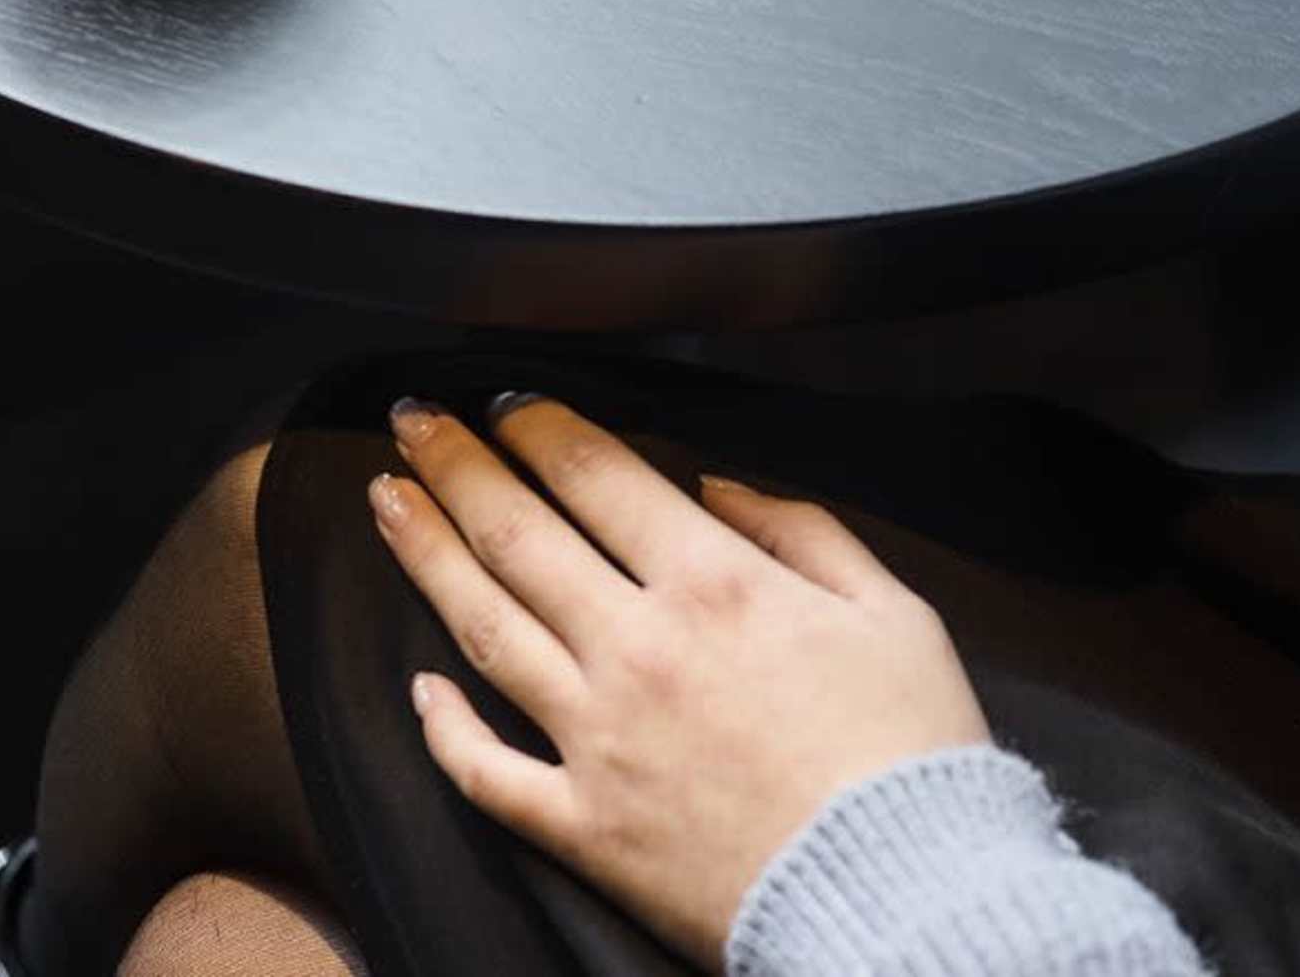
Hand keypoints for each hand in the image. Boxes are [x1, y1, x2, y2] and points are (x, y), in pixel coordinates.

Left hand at [371, 396, 988, 971]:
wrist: (906, 900)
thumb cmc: (913, 758)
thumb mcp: (894, 612)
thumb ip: (803, 531)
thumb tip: (719, 487)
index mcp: (717, 586)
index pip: (597, 477)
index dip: (537, 426)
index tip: (503, 400)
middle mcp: (640, 649)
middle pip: (518, 533)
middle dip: (456, 463)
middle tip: (412, 420)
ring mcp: (600, 740)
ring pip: (484, 626)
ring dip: (425, 553)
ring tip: (386, 501)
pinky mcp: (586, 826)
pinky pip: (487, 770)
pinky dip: (442, 727)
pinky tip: (416, 684)